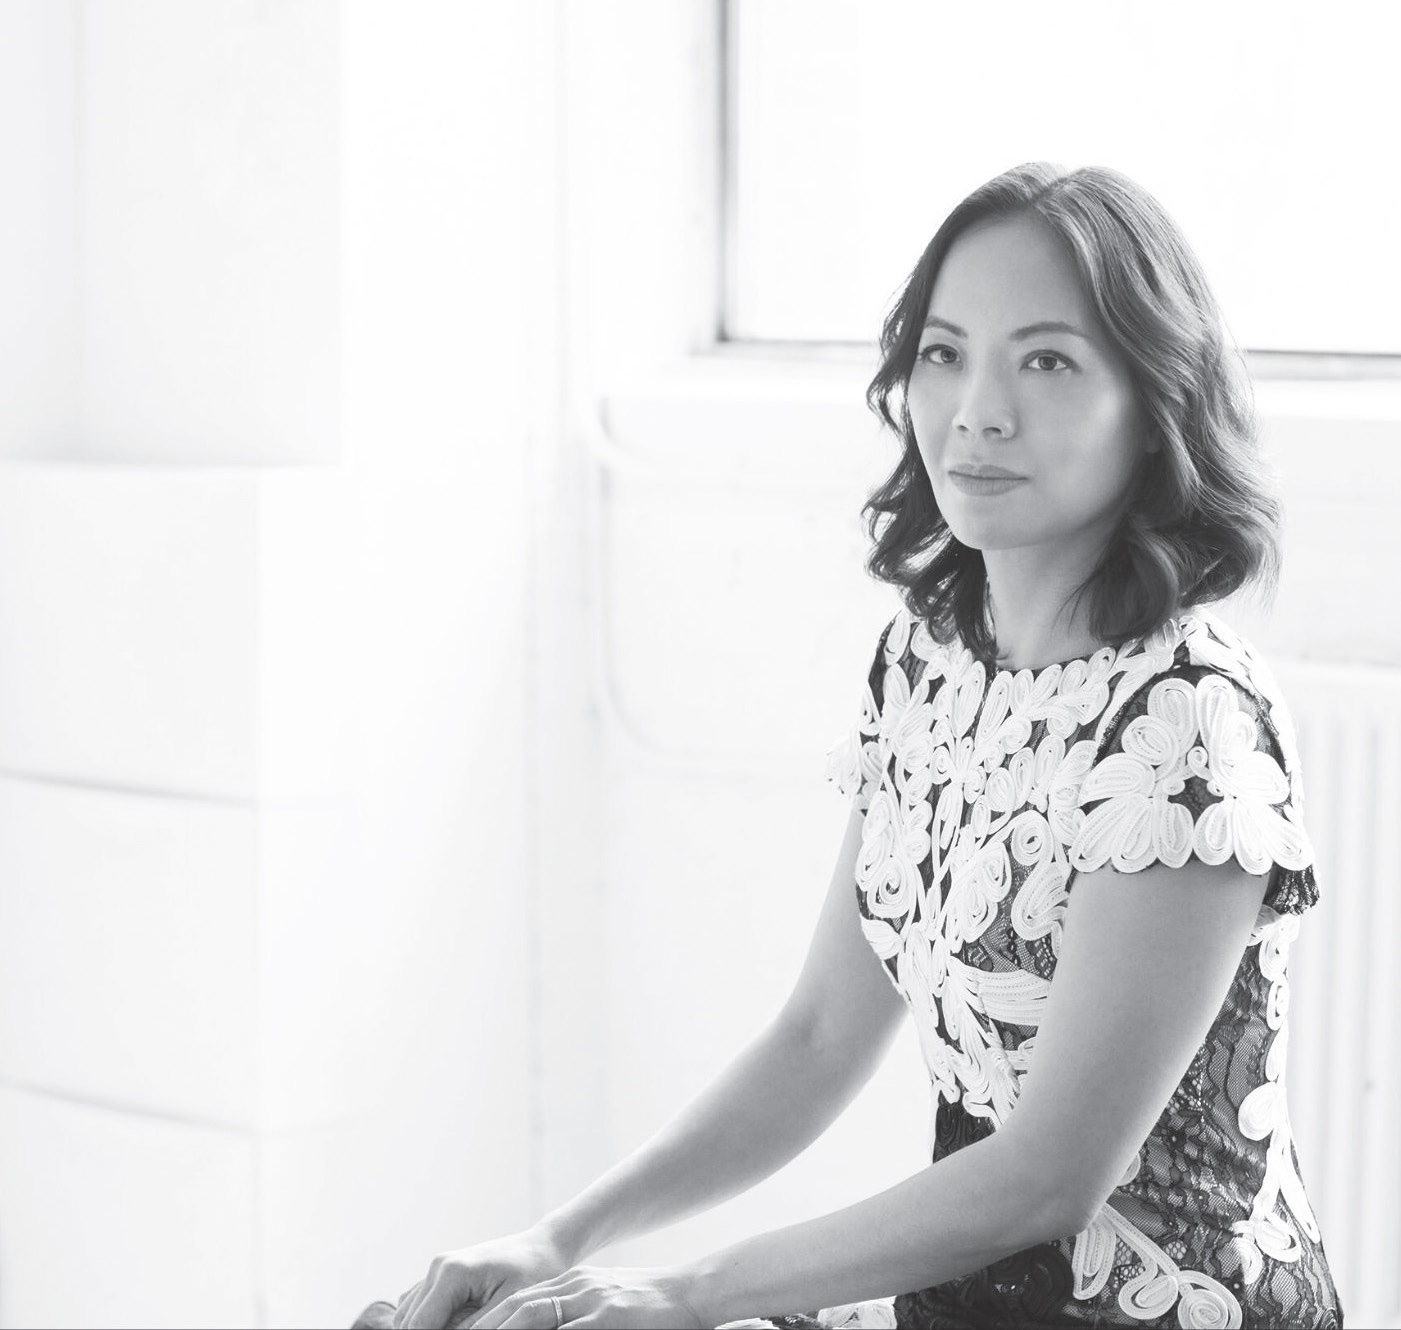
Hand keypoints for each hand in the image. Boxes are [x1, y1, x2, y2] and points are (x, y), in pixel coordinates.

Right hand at [393, 1228, 571, 1329]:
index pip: (420, 1325)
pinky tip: (453, 1326)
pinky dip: (428, 1322)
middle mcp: (439, 1267)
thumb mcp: (507, 1305)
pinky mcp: (442, 1276)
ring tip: (462, 1328)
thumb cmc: (533, 1273)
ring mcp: (438, 1270)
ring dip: (427, 1329)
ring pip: (409, 1316)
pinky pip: (419, 1307)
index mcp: (452, 1273)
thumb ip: (475, 1328)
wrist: (543, 1247)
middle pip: (410, 1323)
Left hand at [472, 1264, 706, 1328]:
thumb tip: (535, 1326)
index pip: (514, 1304)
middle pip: (514, 1309)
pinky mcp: (608, 1317)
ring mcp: (590, 1301)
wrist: (694, 1293)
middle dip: (480, 1329)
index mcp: (569, 1286)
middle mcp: (574, 1288)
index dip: (483, 1323)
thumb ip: (569, 1318)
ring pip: (532, 1316)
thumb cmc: (649, 1310)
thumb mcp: (602, 1305)